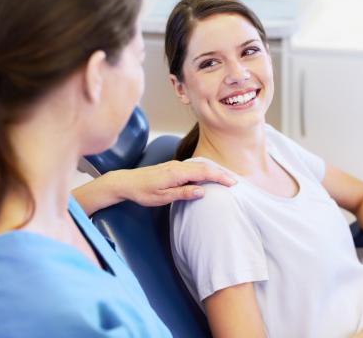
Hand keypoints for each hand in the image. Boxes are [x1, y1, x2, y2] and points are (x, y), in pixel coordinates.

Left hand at [113, 160, 236, 205]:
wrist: (126, 182)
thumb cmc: (142, 192)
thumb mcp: (162, 197)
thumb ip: (183, 193)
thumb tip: (202, 191)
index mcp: (177, 172)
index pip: (204, 172)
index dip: (220, 177)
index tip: (232, 183)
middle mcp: (179, 165)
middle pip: (205, 166)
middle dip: (221, 172)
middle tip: (235, 181)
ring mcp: (176, 164)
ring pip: (201, 165)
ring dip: (214, 170)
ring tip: (226, 178)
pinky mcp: (174, 167)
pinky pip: (194, 166)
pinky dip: (206, 170)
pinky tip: (209, 176)